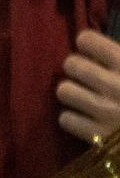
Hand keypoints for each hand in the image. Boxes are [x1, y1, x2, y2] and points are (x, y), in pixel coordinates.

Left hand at [58, 29, 119, 144]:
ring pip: (63, 91)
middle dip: (77, 69)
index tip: (92, 51)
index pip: (87, 40)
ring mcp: (106, 111)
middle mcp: (115, 85)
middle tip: (87, 76)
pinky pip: (65, 119)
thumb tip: (96, 43)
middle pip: (71, 65)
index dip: (87, 45)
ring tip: (86, 98)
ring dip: (73, 94)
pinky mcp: (98, 137)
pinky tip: (88, 120)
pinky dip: (74, 120)